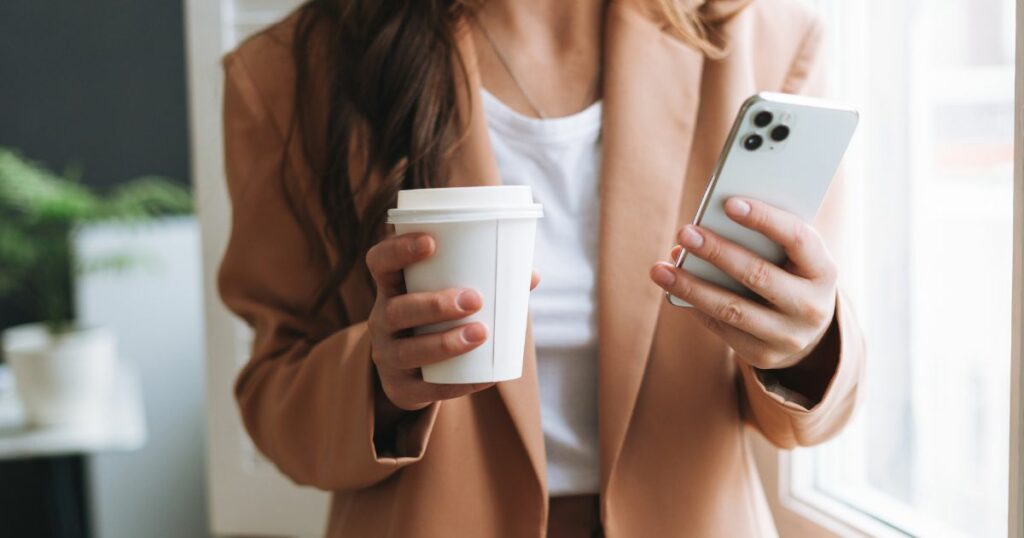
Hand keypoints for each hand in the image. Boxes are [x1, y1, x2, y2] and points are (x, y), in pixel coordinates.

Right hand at [367, 232, 539, 410]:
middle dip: (434, 304)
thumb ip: (486, 282)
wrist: (413, 373)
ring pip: (407, 351)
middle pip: (396, 310)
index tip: (431, 242)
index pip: (380, 262)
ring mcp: (387, 356)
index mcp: (392, 288)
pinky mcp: (400, 388)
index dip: (398, 249)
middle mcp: (381, 320)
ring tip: (481, 334)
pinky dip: (456, 384)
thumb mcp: (448, 296)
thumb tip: (531, 275)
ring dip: (445, 343)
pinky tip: (483, 377)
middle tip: (474, 299)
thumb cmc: (437, 320)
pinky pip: (425, 389)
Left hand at [650, 197, 836, 369]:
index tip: (729, 203)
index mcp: (824, 270)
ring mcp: (788, 336)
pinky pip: (721, 327)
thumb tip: (704, 228)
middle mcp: (811, 306)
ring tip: (660, 269)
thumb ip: (762, 238)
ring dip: (691, 286)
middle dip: (717, 252)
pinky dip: (694, 305)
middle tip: (685, 232)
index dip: (765, 219)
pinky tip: (673, 288)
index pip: (798, 238)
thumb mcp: (791, 256)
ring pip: (732, 308)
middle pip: (758, 275)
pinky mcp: (763, 355)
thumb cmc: (789, 274)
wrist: (806, 331)